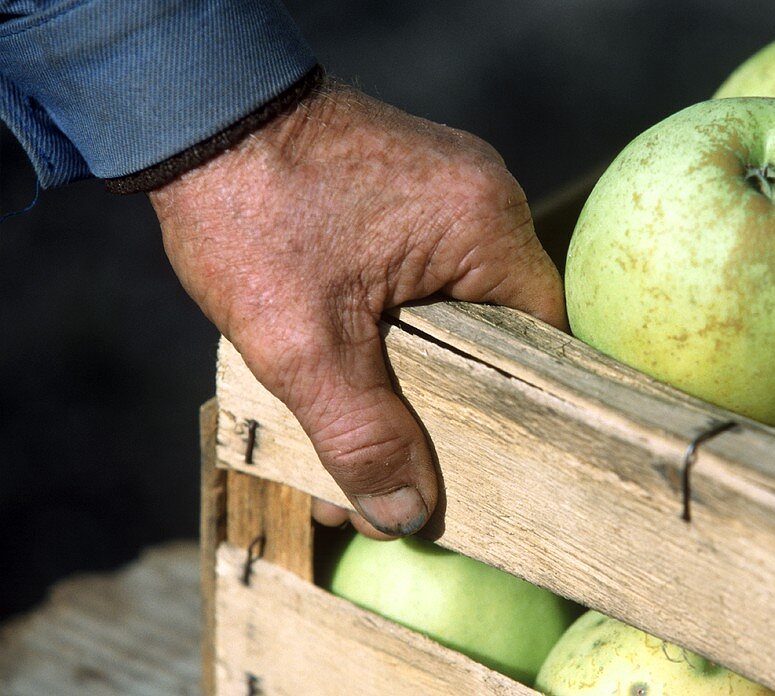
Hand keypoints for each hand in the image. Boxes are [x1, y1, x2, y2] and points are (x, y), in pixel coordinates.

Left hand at [151, 80, 565, 538]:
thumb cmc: (251, 213)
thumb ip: (362, 434)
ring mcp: (448, 190)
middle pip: (496, 333)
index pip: (540, 343)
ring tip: (358, 436)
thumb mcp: (305, 343)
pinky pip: (427, 275)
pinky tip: (351, 374)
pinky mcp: (409, 191)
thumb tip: (409, 515)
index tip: (475, 466)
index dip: (511, 413)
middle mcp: (484, 201)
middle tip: (404, 471)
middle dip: (446, 407)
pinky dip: (395, 328)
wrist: (194, 110)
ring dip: (412, 371)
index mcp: (485, 229)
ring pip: (455, 310)